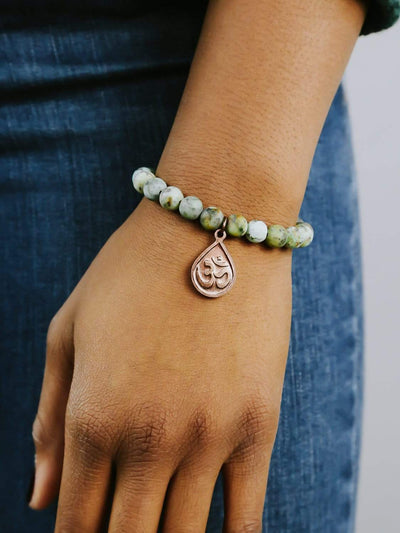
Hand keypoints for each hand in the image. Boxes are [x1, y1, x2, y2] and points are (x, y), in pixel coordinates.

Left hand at [29, 196, 292, 530]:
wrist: (214, 225)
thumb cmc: (132, 271)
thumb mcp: (69, 330)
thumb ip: (49, 419)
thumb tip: (39, 498)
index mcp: (93, 415)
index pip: (77, 524)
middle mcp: (149, 437)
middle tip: (123, 529)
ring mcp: (209, 435)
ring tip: (162, 525)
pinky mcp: (258, 423)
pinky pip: (248, 514)